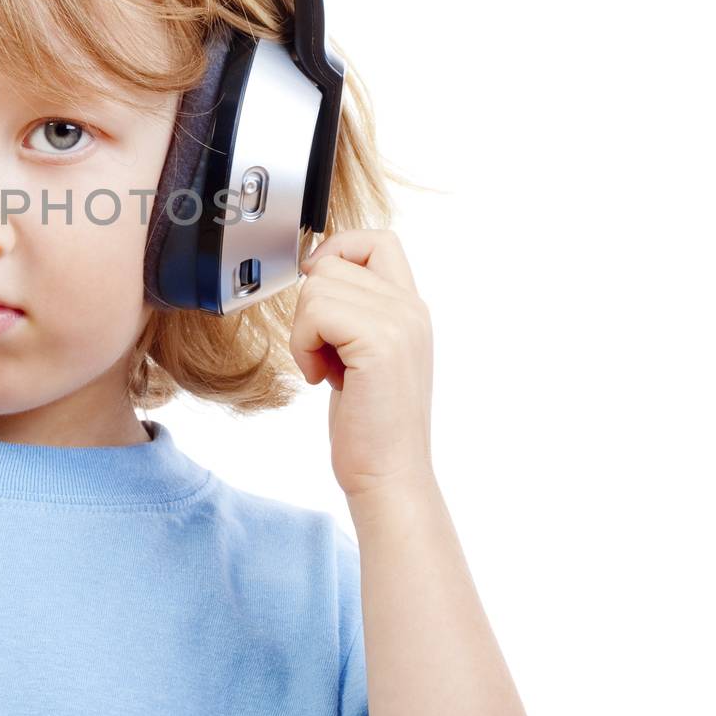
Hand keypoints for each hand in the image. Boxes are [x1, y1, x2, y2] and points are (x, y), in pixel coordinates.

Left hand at [289, 227, 435, 499]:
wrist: (388, 475)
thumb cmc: (369, 425)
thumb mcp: (364, 354)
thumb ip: (355, 312)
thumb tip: (316, 270)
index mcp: (411, 309)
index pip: (376, 240)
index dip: (337, 252)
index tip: (319, 296)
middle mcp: (411, 308)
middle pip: (332, 263)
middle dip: (310, 310)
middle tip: (326, 354)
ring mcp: (400, 322)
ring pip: (318, 286)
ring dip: (304, 332)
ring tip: (327, 368)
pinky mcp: (381, 342)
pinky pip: (316, 312)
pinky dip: (304, 346)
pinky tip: (323, 377)